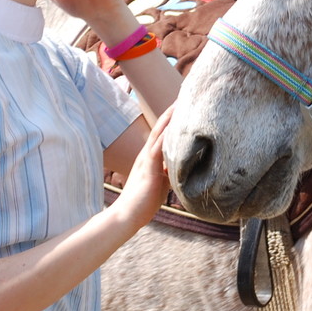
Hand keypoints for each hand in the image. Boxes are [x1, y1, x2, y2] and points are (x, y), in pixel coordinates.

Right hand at [116, 106, 174, 229]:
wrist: (127, 215)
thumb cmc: (144, 201)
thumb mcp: (160, 182)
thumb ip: (168, 172)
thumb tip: (181, 166)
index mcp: (151, 156)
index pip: (163, 132)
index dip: (172, 118)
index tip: (184, 104)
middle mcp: (147, 154)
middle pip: (161, 127)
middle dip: (172, 111)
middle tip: (184, 95)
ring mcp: (147, 160)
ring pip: (159, 133)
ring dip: (169, 118)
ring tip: (180, 103)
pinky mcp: (148, 169)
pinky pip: (157, 150)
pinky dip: (165, 137)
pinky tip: (174, 127)